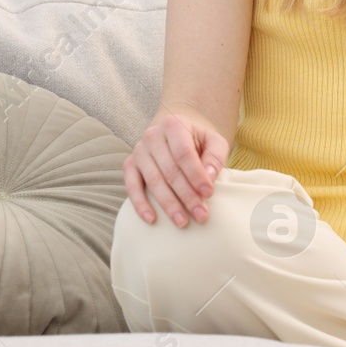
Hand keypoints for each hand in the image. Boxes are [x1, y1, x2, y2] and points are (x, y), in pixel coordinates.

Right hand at [124, 111, 230, 227]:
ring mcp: (139, 150)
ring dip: (168, 204)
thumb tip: (209, 177)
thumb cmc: (198, 140)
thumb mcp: (214, 141)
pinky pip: (132, 186)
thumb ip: (215, 156)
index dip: (196, 175)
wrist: (176, 131)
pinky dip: (140, 204)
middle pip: (170, 171)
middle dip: (187, 196)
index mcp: (173, 125)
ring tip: (183, 221)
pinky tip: (151, 219)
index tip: (209, 194)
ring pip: (153, 181)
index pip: (184, 153)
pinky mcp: (130, 164)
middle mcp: (152, 136)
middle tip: (201, 215)